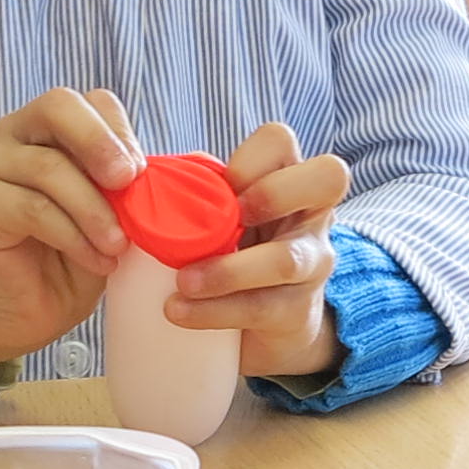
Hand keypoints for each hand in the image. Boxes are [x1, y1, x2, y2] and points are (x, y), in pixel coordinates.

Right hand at [0, 87, 141, 382]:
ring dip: (95, 211)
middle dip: (102, 144)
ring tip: (117, 247)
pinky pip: (33, 208)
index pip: (90, 101)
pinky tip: (94, 260)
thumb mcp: (116, 214)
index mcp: (50, 126)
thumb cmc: (74, 256)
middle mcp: (14, 133)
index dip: (120, 133)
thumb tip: (196, 167)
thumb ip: (137, 185)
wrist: (26, 310)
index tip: (142, 176)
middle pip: (59, 107)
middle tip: (130, 184)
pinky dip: (73, 236)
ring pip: (50, 168)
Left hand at [174, 119, 349, 379]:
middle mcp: (314, 213)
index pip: (281, 140)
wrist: (262, 329)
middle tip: (228, 220)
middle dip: (271, 194)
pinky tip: (179, 310)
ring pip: (286, 259)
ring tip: (182, 283)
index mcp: (288, 178)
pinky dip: (214, 310)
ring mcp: (314, 262)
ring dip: (226, 271)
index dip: (249, 158)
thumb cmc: (233, 254)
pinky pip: (261, 307)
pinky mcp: (299, 311)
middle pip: (329, 176)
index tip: (219, 187)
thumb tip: (140, 173)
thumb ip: (195, 192)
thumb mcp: (218, 217)